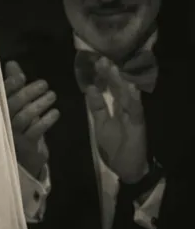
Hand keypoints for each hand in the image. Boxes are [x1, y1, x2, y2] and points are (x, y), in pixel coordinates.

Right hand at [4, 61, 59, 178]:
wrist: (22, 159)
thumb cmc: (18, 126)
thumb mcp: (15, 105)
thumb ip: (13, 85)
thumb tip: (12, 63)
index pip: (0, 95)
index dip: (9, 85)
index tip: (20, 76)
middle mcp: (0, 122)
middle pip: (13, 105)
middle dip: (29, 93)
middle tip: (45, 84)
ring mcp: (11, 135)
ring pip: (24, 117)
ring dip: (39, 105)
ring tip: (53, 96)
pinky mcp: (24, 146)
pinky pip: (35, 131)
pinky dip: (46, 120)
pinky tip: (55, 112)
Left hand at [86, 57, 147, 182]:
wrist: (128, 169)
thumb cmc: (115, 147)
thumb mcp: (101, 124)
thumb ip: (97, 107)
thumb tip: (89, 88)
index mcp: (115, 108)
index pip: (109, 89)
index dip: (103, 76)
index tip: (94, 62)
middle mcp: (125, 109)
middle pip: (118, 89)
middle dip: (110, 75)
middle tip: (101, 59)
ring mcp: (133, 116)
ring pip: (127, 96)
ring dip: (120, 82)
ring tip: (113, 68)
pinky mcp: (139, 125)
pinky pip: (136, 111)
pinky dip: (133, 100)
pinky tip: (130, 89)